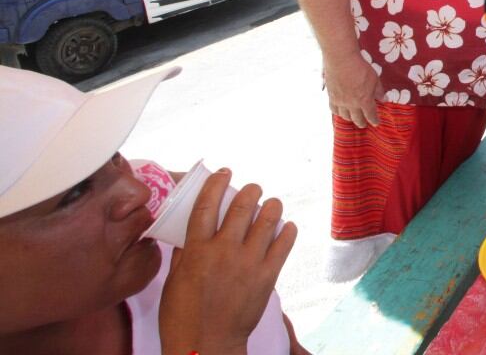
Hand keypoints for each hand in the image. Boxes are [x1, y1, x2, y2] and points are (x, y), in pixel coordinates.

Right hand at [160, 169, 296, 354]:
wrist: (207, 346)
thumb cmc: (183, 318)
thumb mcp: (174, 282)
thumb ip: (183, 255)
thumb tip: (188, 236)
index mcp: (196, 250)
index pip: (207, 205)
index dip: (216, 183)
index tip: (224, 172)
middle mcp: (224, 251)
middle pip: (243, 206)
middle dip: (251, 191)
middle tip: (253, 189)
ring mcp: (248, 262)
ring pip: (268, 219)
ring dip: (272, 206)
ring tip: (272, 204)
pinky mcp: (267, 276)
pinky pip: (284, 244)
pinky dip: (288, 231)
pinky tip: (287, 226)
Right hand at [324, 53, 385, 127]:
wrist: (341, 60)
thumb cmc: (360, 68)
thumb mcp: (375, 78)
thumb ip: (379, 91)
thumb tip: (384, 100)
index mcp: (364, 101)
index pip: (370, 115)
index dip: (374, 120)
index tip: (376, 123)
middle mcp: (351, 104)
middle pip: (357, 119)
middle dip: (361, 123)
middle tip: (363, 124)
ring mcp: (340, 101)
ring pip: (344, 116)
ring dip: (350, 118)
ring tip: (352, 118)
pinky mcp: (331, 96)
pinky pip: (334, 109)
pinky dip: (338, 113)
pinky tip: (340, 111)